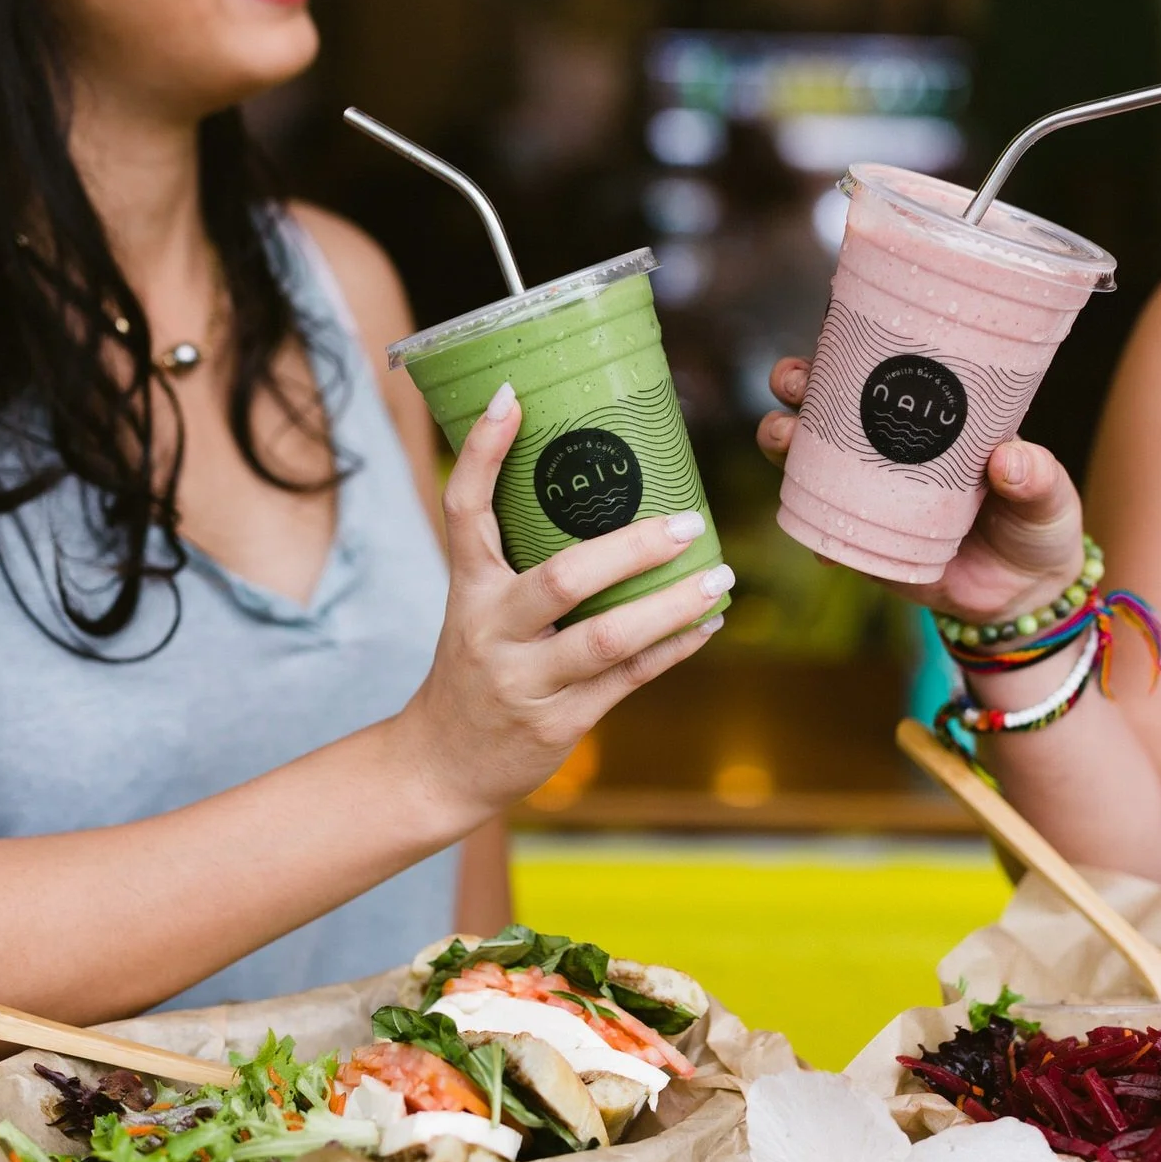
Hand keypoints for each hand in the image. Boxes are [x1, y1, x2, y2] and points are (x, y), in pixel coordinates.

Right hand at [406, 383, 731, 812]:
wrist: (440, 763)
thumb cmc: (474, 666)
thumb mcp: (476, 608)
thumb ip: (521, 562)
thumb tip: (605, 493)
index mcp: (467, 588)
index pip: (464, 509)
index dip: (484, 452)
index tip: (513, 397)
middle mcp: (491, 630)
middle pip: (562, 578)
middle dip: (631, 548)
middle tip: (687, 521)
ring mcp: (525, 680)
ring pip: (607, 638)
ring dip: (671, 606)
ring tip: (720, 577)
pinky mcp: (559, 721)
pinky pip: (629, 678)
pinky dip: (674, 648)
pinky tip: (709, 624)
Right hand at [757, 357, 1083, 624]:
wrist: (1023, 594)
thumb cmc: (1038, 525)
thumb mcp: (1048, 496)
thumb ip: (1037, 478)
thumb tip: (1009, 460)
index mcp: (933, 417)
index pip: (881, 369)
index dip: (846, 346)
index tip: (829, 330)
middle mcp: (891, 448)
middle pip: (827, 405)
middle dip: (796, 386)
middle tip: (795, 384)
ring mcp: (871, 495)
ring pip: (809, 461)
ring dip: (784, 444)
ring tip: (784, 440)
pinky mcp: (864, 544)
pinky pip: (825, 532)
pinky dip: (814, 533)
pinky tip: (821, 541)